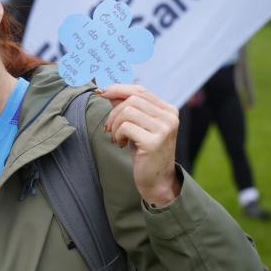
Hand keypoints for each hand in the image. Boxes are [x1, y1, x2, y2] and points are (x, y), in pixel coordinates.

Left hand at [99, 85, 180, 206]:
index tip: (101, 92)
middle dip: (114, 112)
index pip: (140, 90)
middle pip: (132, 99)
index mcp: (168, 110)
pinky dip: (117, 134)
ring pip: (128, 111)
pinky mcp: (154, 141)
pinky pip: (126, 127)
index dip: (118, 89)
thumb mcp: (137, 126)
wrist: (157, 181)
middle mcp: (169, 117)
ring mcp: (164, 128)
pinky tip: (121, 144)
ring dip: (115, 124)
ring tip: (117, 137)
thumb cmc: (145, 152)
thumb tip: (107, 89)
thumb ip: (126, 107)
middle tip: (109, 128)